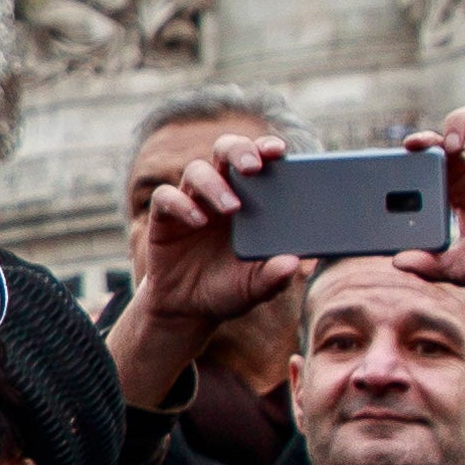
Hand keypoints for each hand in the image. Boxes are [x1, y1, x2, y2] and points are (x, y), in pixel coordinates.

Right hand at [107, 131, 310, 415]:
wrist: (186, 314)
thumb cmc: (227, 293)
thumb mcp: (255, 289)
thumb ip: (276, 276)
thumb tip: (299, 265)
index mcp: (252, 202)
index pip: (261, 164)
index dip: (269, 151)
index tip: (283, 153)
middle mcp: (222, 196)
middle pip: (228, 154)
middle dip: (241, 152)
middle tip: (255, 166)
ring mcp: (192, 205)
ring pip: (198, 172)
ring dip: (213, 183)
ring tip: (225, 207)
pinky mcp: (166, 220)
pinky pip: (169, 199)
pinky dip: (181, 203)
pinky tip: (195, 218)